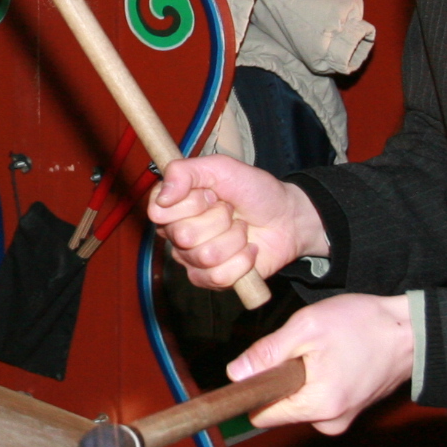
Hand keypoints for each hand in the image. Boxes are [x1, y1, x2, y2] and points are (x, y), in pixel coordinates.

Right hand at [150, 154, 325, 294]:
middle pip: (184, 235)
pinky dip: (242, 261)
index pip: (159, 212)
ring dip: (234, 239)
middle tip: (230, 211)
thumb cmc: (254, 190)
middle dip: (219, 219)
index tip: (212, 194)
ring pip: (205, 256)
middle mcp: (177, 233)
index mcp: (174, 205)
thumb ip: (184, 171)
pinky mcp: (211, 279)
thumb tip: (163, 196)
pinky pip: (218, 276)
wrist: (287, 217)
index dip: (190, 203)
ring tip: (242, 229)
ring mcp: (192, 259)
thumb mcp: (221, 167)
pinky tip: (248, 250)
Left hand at [230, 294, 413, 435]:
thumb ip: (267, 353)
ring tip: (323, 351)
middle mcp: (330, 422)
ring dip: (301, 377)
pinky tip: (334, 357)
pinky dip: (318, 378)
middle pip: (281, 407)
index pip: (263, 416)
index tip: (259, 367)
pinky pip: (318, 397)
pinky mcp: (349, 409)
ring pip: (299, 400)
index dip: (253, 391)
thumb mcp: (307, 328)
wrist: (411, 331)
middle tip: (304, 348)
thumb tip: (236, 374)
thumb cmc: (364, 325)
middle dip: (282, 378)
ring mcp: (342, 418)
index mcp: (318, 407)